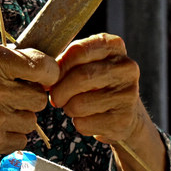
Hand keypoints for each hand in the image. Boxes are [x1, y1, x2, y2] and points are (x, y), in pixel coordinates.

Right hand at [0, 44, 59, 158]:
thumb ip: (1, 59)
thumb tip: (30, 61)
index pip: (44, 66)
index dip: (46, 72)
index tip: (40, 76)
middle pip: (41, 97)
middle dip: (29, 96)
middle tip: (12, 95)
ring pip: (32, 120)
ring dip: (20, 116)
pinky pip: (21, 140)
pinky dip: (11, 135)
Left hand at [49, 33, 167, 170]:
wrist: (125, 113)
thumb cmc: (96, 83)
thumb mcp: (85, 64)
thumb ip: (66, 62)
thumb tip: (42, 75)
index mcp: (114, 46)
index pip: (78, 50)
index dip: (59, 66)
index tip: (50, 77)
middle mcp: (127, 67)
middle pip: (81, 77)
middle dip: (60, 90)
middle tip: (55, 98)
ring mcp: (128, 94)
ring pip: (80, 103)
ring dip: (68, 108)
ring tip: (73, 107)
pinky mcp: (124, 120)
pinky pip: (85, 123)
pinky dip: (78, 124)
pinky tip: (87, 119)